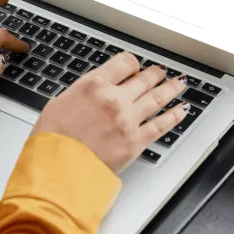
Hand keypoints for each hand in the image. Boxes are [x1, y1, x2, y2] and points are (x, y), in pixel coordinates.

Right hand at [33, 53, 189, 172]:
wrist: (58, 170)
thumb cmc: (52, 141)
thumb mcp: (60, 103)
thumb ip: (83, 93)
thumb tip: (93, 91)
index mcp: (94, 85)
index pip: (124, 63)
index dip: (132, 64)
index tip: (135, 66)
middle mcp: (114, 98)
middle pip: (144, 79)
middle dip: (155, 74)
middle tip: (160, 72)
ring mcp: (127, 119)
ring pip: (157, 97)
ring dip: (171, 88)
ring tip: (179, 84)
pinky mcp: (135, 142)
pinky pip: (161, 125)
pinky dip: (174, 116)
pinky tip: (181, 110)